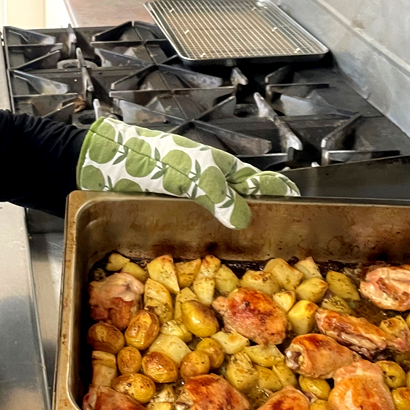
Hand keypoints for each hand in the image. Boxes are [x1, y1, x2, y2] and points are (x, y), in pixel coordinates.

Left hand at [77, 118, 298, 228]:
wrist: (108, 161)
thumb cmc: (152, 159)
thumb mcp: (192, 175)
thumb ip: (219, 196)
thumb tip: (244, 219)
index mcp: (223, 167)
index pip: (262, 183)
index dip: (281, 196)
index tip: (301, 214)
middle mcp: (211, 181)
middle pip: (245, 201)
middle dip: (262, 218)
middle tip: (279, 242)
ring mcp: (192, 195)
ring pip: (222, 214)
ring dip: (235, 230)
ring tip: (251, 250)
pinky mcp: (173, 208)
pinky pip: (199, 223)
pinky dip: (208, 235)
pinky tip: (211, 246)